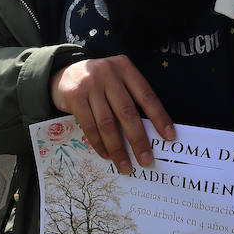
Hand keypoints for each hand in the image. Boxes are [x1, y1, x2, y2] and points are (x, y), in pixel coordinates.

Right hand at [50, 56, 174, 170]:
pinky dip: (99, 143)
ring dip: (118, 148)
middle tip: (146, 160)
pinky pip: (89, 126)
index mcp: (125, 68)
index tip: (169, 137)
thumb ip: (131, 97)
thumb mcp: (117, 80)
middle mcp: (108, 74)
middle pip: (127, 112)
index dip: (159, 117)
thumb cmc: (99, 82)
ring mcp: (90, 85)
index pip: (146, 95)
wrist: (64, 72)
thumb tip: (149, 133)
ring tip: (125, 165)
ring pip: (107, 123)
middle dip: (138, 139)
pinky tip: (106, 155)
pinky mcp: (74, 97)